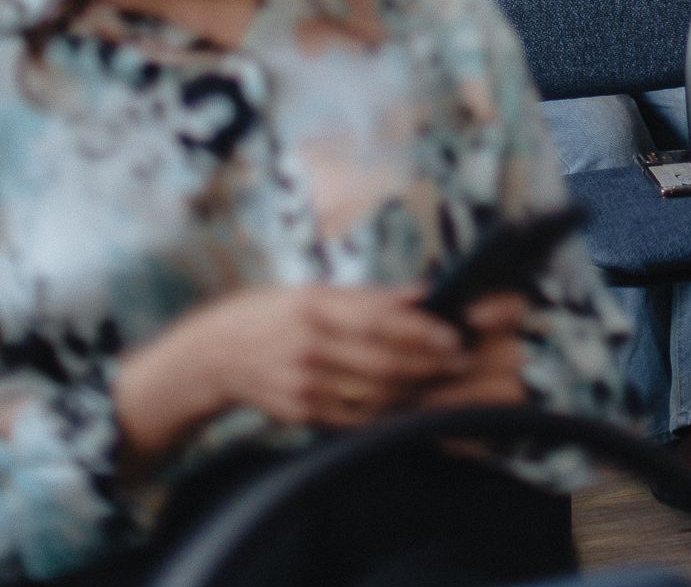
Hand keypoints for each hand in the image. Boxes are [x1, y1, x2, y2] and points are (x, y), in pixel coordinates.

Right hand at [113, 282, 526, 466]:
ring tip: (446, 380)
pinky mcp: (300, 413)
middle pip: (380, 363)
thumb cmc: (269, 314)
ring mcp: (303, 386)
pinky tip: (410, 403)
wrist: (211, 356)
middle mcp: (307, 348)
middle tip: (461, 360)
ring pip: (372, 395)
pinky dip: (387, 412)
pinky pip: (354, 418)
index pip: (377, 321)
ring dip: (415, 390)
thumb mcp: (313, 291)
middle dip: (427, 365)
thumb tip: (422, 293)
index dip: (420, 331)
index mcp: (312, 308)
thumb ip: (369, 297)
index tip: (454, 334)